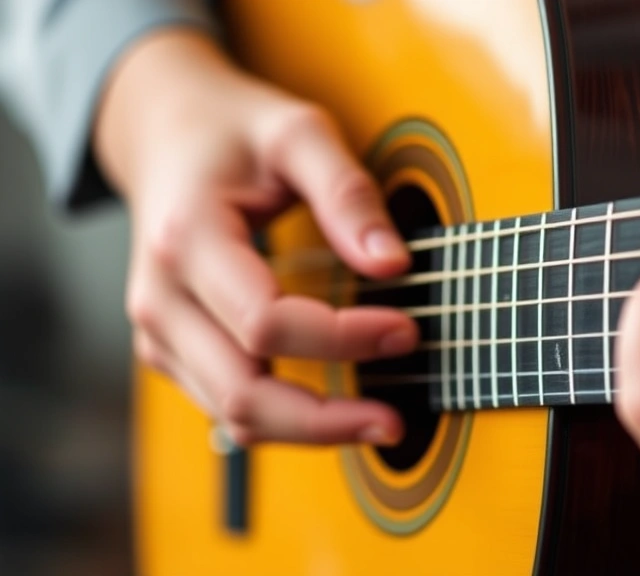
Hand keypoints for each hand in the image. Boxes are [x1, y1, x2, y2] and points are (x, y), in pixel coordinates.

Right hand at [95, 30, 415, 445]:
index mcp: (187, 239)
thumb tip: (393, 264)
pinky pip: (228, 407)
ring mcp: (159, 331)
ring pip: (234, 416)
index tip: (405, 329)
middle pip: (243, 393)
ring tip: (377, 420)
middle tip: (395, 418)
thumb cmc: (232, 131)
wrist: (163, 134)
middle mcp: (160, 298)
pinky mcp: (171, 350)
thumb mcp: (298, 132)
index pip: (266, 323)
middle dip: (327, 418)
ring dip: (310, 430)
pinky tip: (335, 408)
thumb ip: (348, 192)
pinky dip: (285, 419)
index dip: (342, 339)